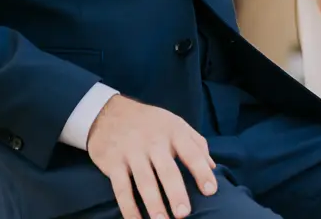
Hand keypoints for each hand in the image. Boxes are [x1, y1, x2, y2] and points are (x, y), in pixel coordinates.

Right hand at [87, 94, 216, 218]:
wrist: (107, 112)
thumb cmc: (149, 123)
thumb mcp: (174, 123)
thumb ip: (195, 143)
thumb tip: (213, 167)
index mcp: (172, 131)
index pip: (191, 151)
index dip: (201, 171)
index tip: (211, 191)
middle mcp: (152, 141)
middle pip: (166, 169)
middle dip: (175, 192)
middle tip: (183, 214)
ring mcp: (131, 151)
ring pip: (144, 181)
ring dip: (153, 204)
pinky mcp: (113, 162)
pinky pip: (121, 188)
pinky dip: (128, 208)